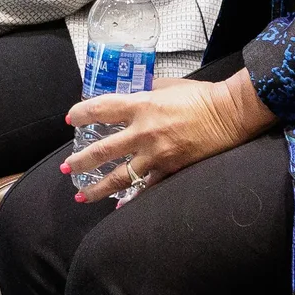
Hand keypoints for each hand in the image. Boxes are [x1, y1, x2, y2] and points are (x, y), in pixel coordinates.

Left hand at [60, 72, 275, 203]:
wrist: (228, 114)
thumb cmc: (199, 95)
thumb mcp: (165, 85)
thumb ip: (143, 92)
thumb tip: (127, 96)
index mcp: (140, 105)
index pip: (100, 109)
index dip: (81, 114)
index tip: (70, 120)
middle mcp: (143, 132)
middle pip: (102, 151)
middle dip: (80, 161)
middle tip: (65, 167)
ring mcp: (155, 154)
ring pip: (119, 177)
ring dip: (97, 188)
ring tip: (80, 196)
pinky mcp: (170, 169)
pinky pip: (146, 188)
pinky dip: (132, 200)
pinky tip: (119, 209)